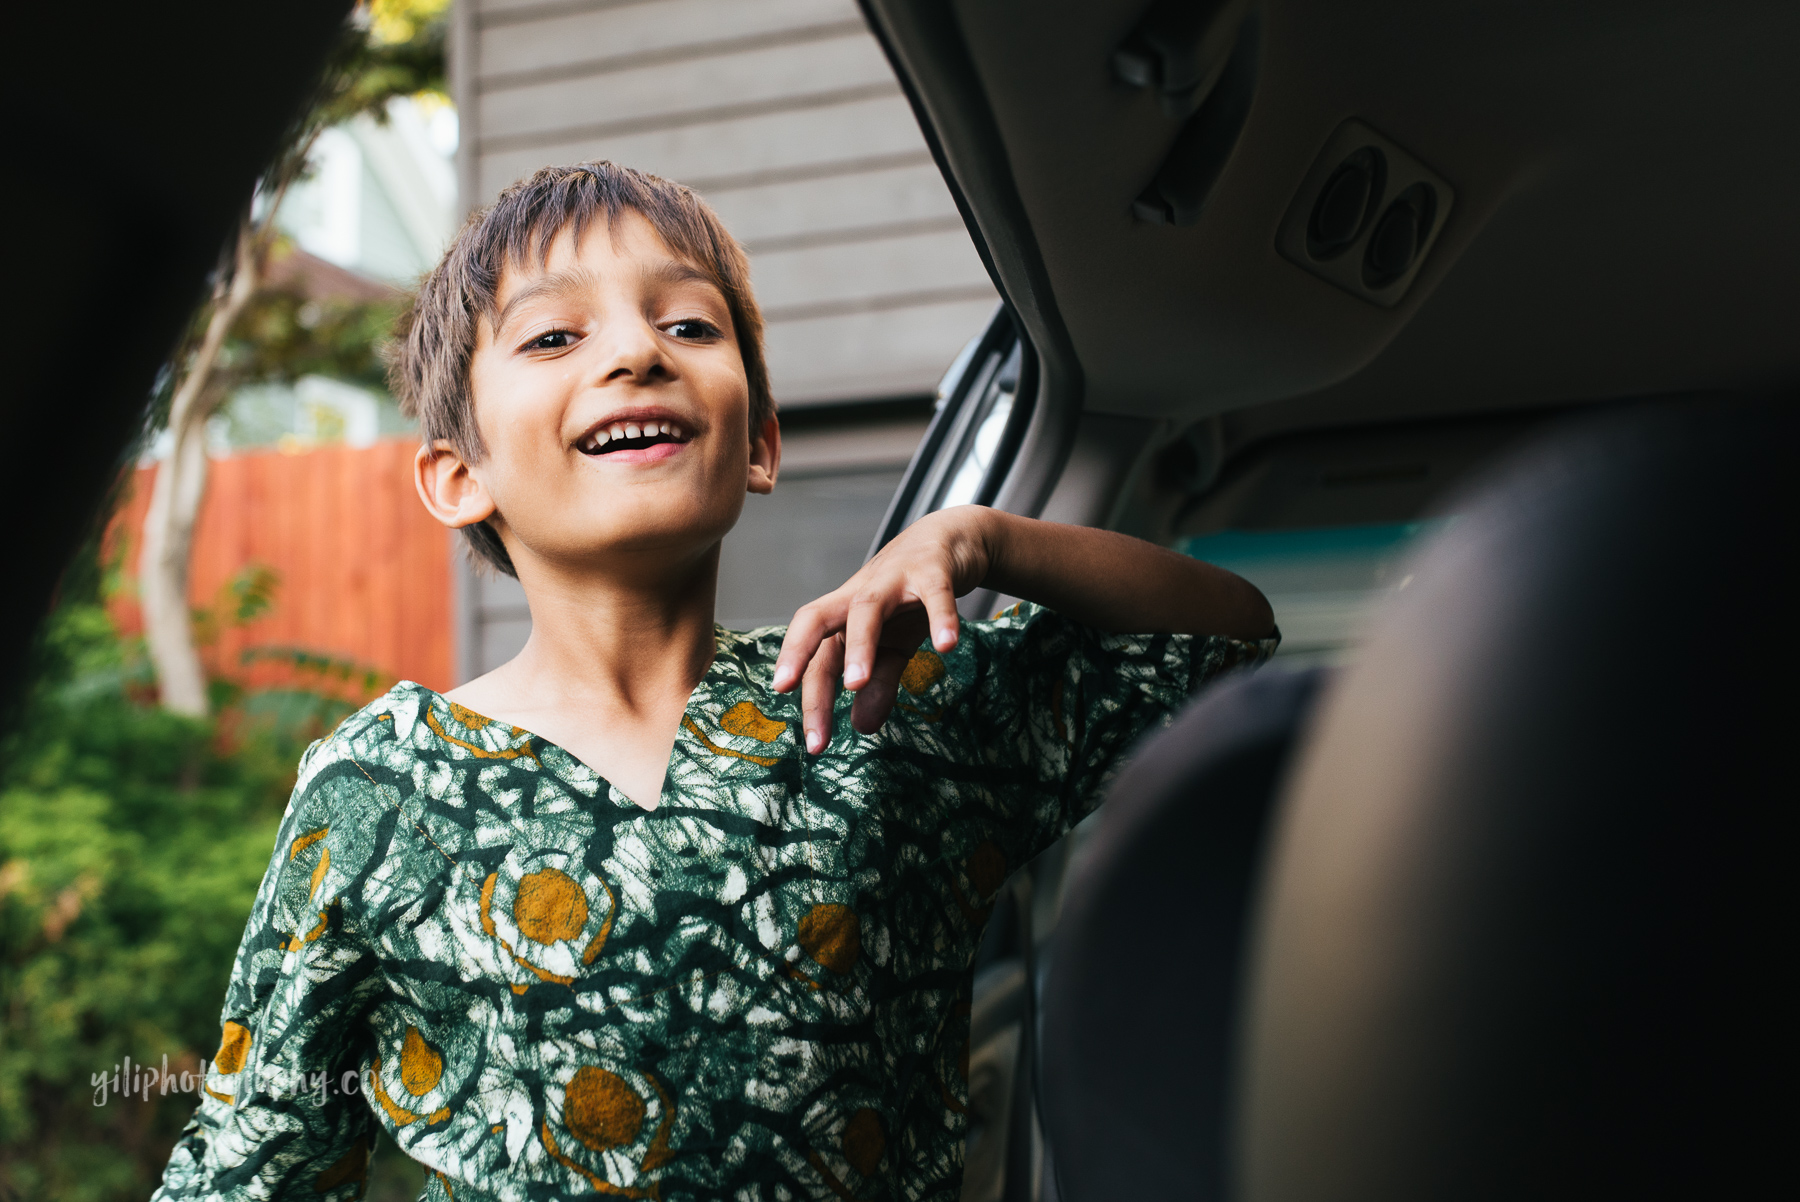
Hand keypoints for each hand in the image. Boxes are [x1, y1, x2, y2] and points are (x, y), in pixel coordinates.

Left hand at [772, 507, 997, 751]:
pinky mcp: (933, 568)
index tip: (808, 739)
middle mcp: (859, 594)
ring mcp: (894, 578)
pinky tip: (947, 645)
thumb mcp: (896, 643)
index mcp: (844, 615)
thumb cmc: (911, 596)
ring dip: (859, 643)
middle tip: (793, 699)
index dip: (807, 691)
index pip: (817, 654)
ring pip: (866, 607)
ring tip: (856, 683)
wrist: (951, 539)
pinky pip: (935, 593)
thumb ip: (879, 681)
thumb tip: (862, 727)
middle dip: (802, 657)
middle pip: (819, 620)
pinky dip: (941, 616)